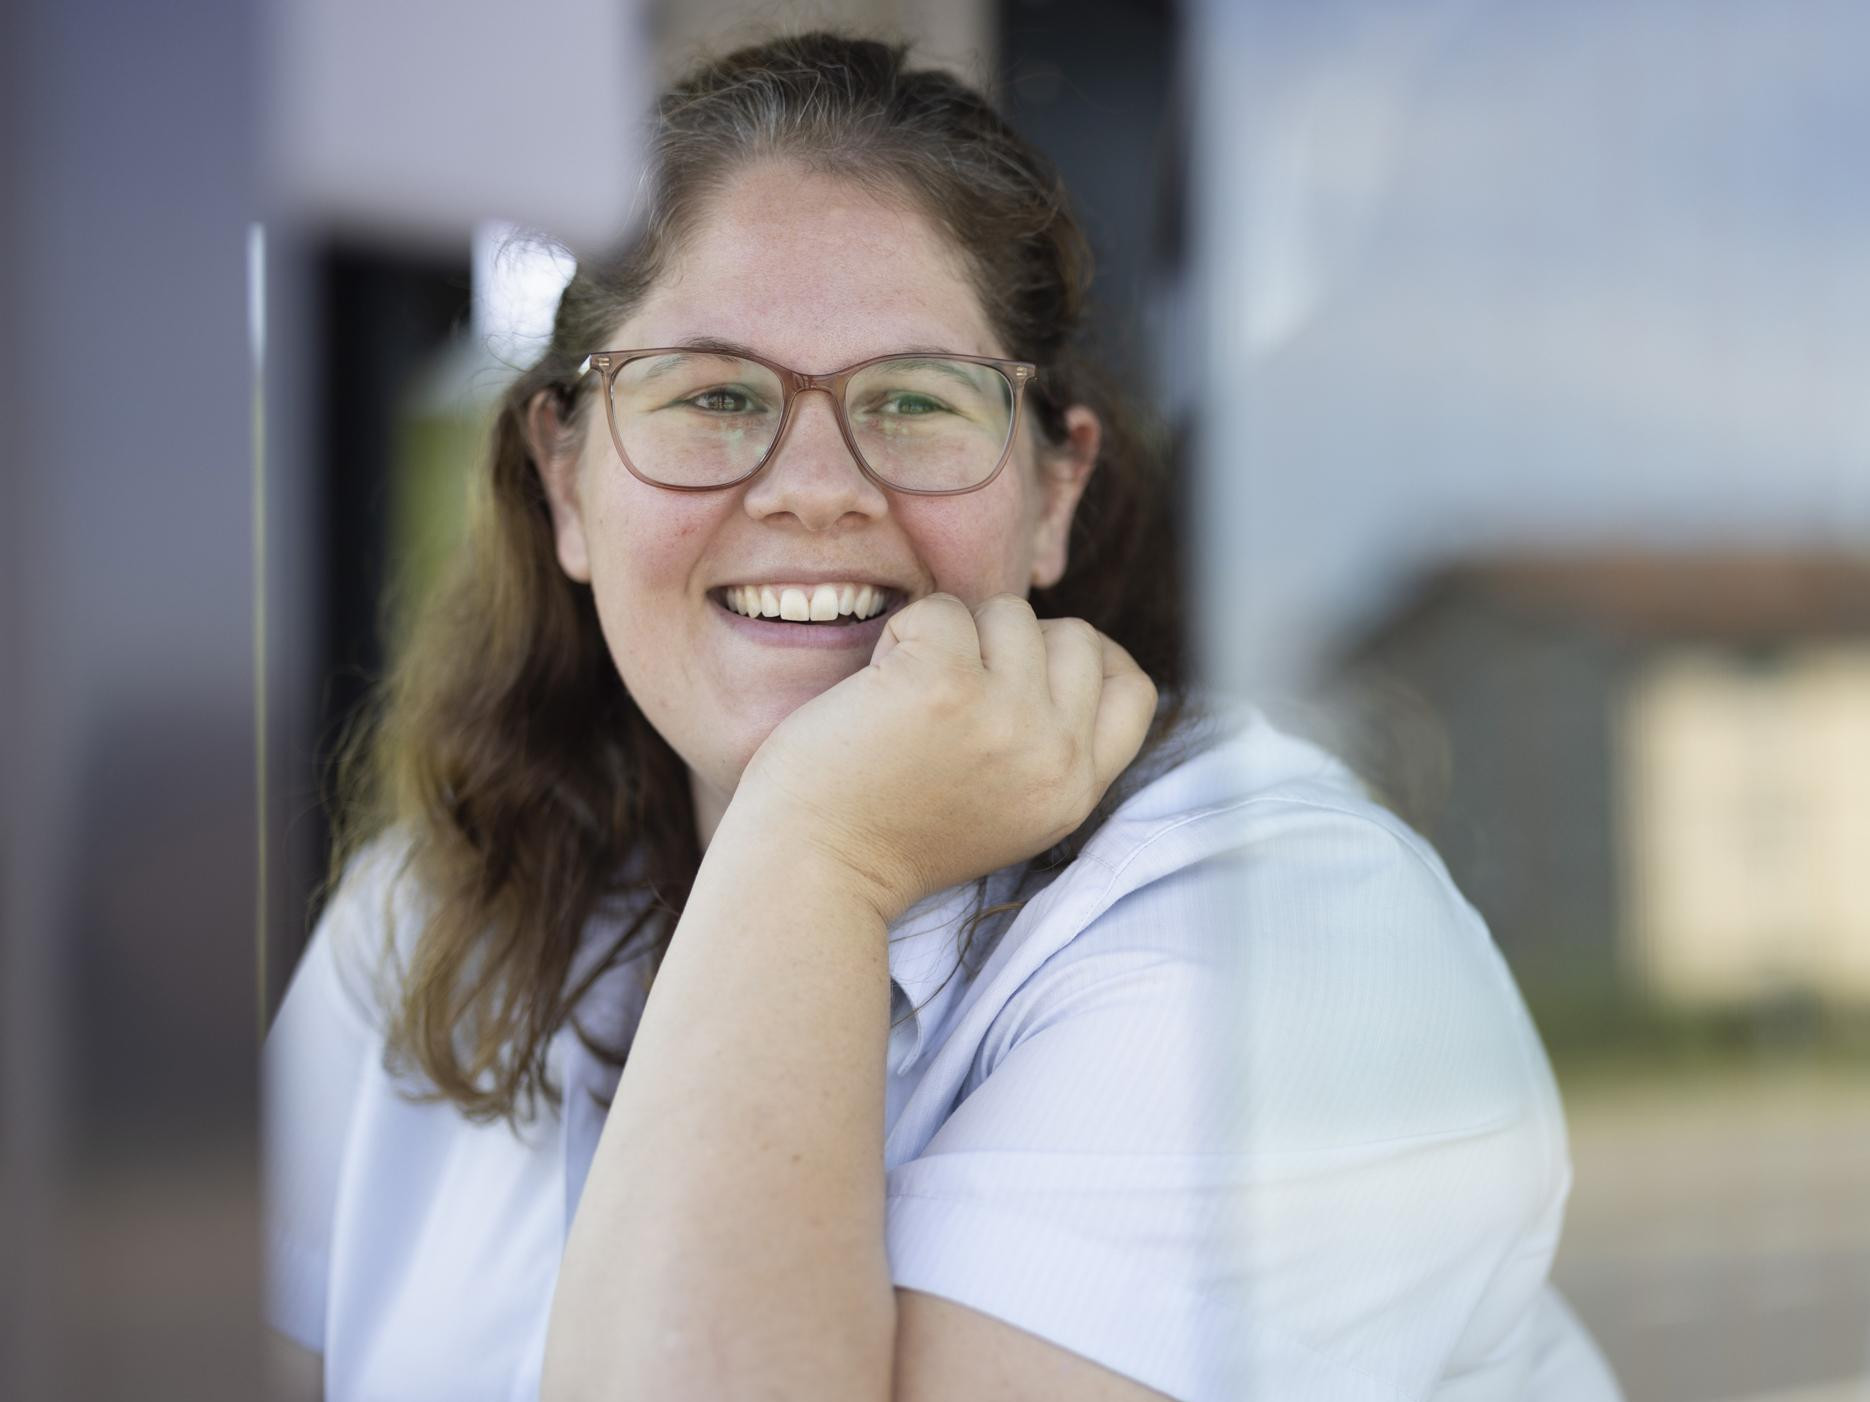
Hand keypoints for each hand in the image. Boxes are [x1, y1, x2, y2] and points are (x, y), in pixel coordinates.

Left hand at [728, 593, 1157, 921]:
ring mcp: (1006, 717)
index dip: (1092, 657)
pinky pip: (940, 610)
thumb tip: (1066, 648)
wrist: (812, 872)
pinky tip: (874, 690)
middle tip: (951, 690)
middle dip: (1011, 643)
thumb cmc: (889, 831)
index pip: (1134, 691)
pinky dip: (900, 634)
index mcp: (1074, 792)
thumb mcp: (1006, 809)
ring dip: (953, 636)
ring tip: (908, 696)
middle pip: (1074, 636)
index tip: (1034, 663)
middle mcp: (1054, 756)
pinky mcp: (945, 684)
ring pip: (1009, 612)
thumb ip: (1048, 747)